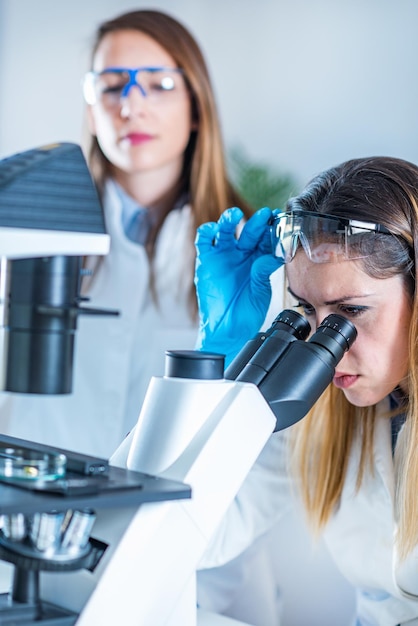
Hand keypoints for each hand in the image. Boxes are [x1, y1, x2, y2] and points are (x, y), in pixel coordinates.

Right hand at [194, 207, 282, 363]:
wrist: (228, 328)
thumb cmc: (247, 311)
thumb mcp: (261, 291)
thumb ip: (263, 272)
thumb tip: (272, 255)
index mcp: (259, 259)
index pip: (266, 239)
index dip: (272, 229)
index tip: (280, 220)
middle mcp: (242, 254)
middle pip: (248, 232)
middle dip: (256, 222)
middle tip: (264, 214)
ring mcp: (224, 255)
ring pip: (226, 231)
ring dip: (229, 220)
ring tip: (234, 215)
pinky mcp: (206, 260)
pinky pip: (204, 241)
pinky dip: (207, 232)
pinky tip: (213, 229)